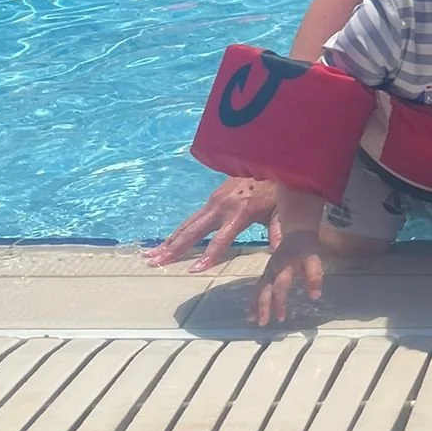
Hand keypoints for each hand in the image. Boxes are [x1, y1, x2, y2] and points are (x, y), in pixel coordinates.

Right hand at [148, 177, 277, 271]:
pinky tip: (166, 242)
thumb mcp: (280, 211)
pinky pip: (191, 219)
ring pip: (187, 225)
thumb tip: (278, 252)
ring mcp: (214, 202)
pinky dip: (176, 232)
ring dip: (169, 241)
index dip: (209, 255)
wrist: (267, 160)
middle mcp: (222, 207)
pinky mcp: (211, 199)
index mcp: (241, 212)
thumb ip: (278, 231)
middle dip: (175, 248)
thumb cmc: (277, 189)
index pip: (222, 239)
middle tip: (156, 261)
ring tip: (151, 255)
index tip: (194, 270)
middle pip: (194, 231)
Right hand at [252, 229, 324, 326]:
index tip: (281, 318)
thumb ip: (314, 276)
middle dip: (262, 306)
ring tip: (251, 320)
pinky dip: (253, 299)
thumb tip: (315, 296)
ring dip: (255, 304)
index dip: (279, 302)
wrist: (297, 233)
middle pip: (265, 289)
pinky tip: (251, 311)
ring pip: (258, 288)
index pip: (280, 287)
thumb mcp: (314, 260)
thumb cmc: (306, 248)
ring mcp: (267, 271)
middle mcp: (272, 269)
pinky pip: (258, 287)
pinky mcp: (266, 272)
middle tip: (262, 323)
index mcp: (284, 266)